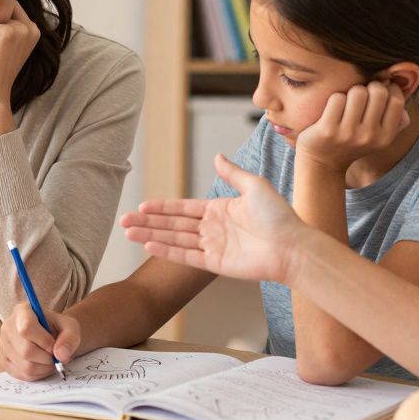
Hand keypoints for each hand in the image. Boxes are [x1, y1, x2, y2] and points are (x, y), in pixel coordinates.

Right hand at [0, 302, 81, 380]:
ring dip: (44, 368)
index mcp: (22, 311)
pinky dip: (37, 374)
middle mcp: (8, 326)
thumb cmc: (58, 328)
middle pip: (26, 351)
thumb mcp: (70, 326)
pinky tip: (42, 365)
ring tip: (50, 360)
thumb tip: (61, 355)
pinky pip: (21, 374)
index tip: (54, 345)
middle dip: (47, 358)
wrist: (49, 335)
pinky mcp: (3, 360)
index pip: (26, 327)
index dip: (44, 341)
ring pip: (25, 366)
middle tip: (56, 356)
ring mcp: (3, 344)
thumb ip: (70, 338)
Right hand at [122, 154, 306, 283]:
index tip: (142, 204)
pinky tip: (149, 246)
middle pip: (173, 224)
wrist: (293, 246)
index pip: (183, 208)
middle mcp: (212, 228)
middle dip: (148, 221)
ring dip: (151, 235)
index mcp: (219, 210)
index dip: (162, 207)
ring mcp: (212, 246)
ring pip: (174, 239)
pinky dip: (167, 251)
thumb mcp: (254, 186)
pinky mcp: (215, 263)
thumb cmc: (279, 216)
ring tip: (128, 232)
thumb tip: (217, 156)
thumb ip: (232, 173)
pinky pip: (186, 256)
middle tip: (124, 219)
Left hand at [295, 82, 409, 172]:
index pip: (396, 101)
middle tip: (361, 95)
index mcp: (385, 138)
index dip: (389, 88)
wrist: (323, 164)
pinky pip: (337, 98)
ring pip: (357, 92)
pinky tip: (332, 109)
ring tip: (347, 102)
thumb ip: (396, 119)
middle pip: (378, 92)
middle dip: (369, 87)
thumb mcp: (378, 138)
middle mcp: (369, 136)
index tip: (379, 90)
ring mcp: (348, 133)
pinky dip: (335, 98)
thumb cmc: (352, 143)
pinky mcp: (328, 129)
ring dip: (351, 92)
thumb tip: (401, 89)